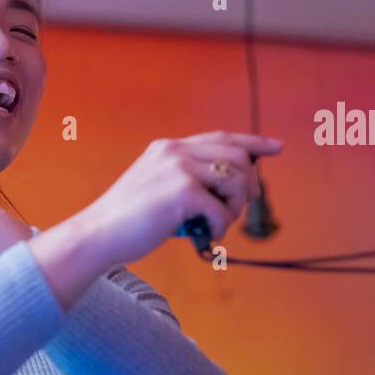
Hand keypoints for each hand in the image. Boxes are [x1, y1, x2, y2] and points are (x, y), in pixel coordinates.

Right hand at [80, 131, 283, 264]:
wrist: (97, 235)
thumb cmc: (126, 222)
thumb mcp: (157, 189)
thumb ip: (187, 182)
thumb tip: (230, 194)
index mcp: (168, 148)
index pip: (222, 137)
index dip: (253, 142)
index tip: (277, 147)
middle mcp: (175, 151)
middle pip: (239, 158)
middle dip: (248, 187)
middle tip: (238, 210)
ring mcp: (179, 168)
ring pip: (236, 181)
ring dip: (235, 209)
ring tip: (217, 225)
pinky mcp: (183, 191)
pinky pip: (223, 211)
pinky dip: (220, 228)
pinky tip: (204, 236)